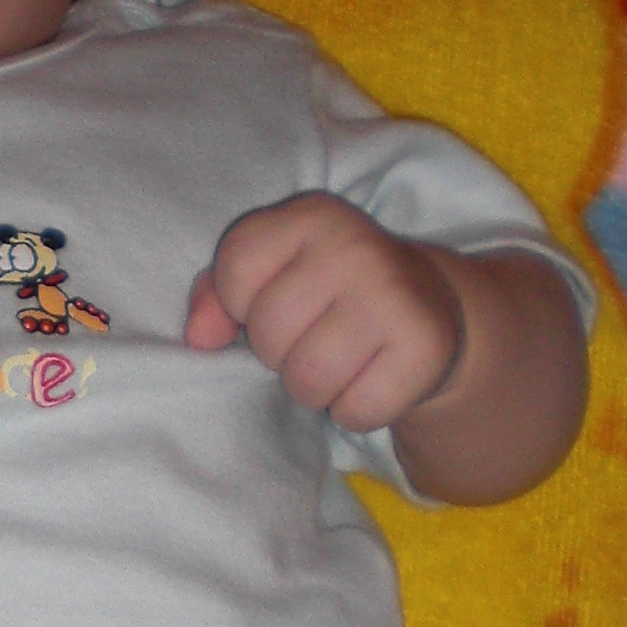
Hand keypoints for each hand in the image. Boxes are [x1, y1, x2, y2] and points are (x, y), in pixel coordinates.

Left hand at [184, 192, 464, 436]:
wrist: (428, 306)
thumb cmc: (328, 291)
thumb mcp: (271, 273)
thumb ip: (217, 293)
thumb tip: (199, 337)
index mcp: (311, 215)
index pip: (235, 268)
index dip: (240, 303)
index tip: (275, 299)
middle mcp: (355, 245)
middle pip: (269, 333)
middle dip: (279, 352)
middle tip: (315, 336)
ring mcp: (394, 295)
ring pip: (307, 379)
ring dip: (314, 389)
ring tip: (339, 361)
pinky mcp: (425, 347)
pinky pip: (354, 411)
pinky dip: (355, 410)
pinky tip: (371, 379)